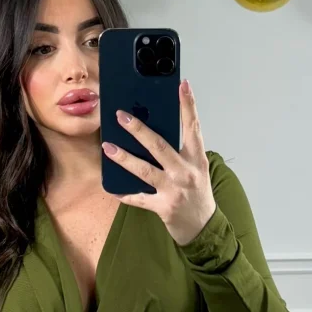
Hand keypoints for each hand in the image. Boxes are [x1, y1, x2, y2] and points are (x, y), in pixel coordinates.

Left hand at [102, 79, 216, 245]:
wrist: (204, 227)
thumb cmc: (197, 193)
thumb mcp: (195, 168)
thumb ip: (180, 152)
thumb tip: (153, 131)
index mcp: (196, 159)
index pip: (193, 127)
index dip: (188, 105)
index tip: (181, 85)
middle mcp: (186, 172)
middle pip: (160, 146)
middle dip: (139, 130)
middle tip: (121, 116)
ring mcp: (174, 190)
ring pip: (145, 170)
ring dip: (124, 158)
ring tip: (107, 147)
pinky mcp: (163, 207)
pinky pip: (139, 198)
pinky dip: (125, 194)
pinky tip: (112, 188)